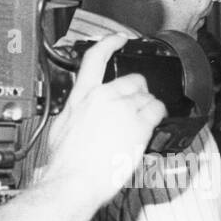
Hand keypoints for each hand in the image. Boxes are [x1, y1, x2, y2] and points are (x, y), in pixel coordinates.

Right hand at [43, 33, 165, 202]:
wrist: (73, 181)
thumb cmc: (65, 164)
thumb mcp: (61, 130)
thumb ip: (74, 114)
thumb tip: (78, 115)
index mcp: (82, 97)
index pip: (95, 58)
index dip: (110, 44)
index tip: (119, 39)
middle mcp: (103, 97)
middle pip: (132, 80)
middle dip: (137, 90)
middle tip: (135, 106)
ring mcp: (123, 109)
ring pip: (146, 95)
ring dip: (148, 106)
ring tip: (143, 121)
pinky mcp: (139, 124)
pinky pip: (157, 110)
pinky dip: (159, 114)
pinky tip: (155, 123)